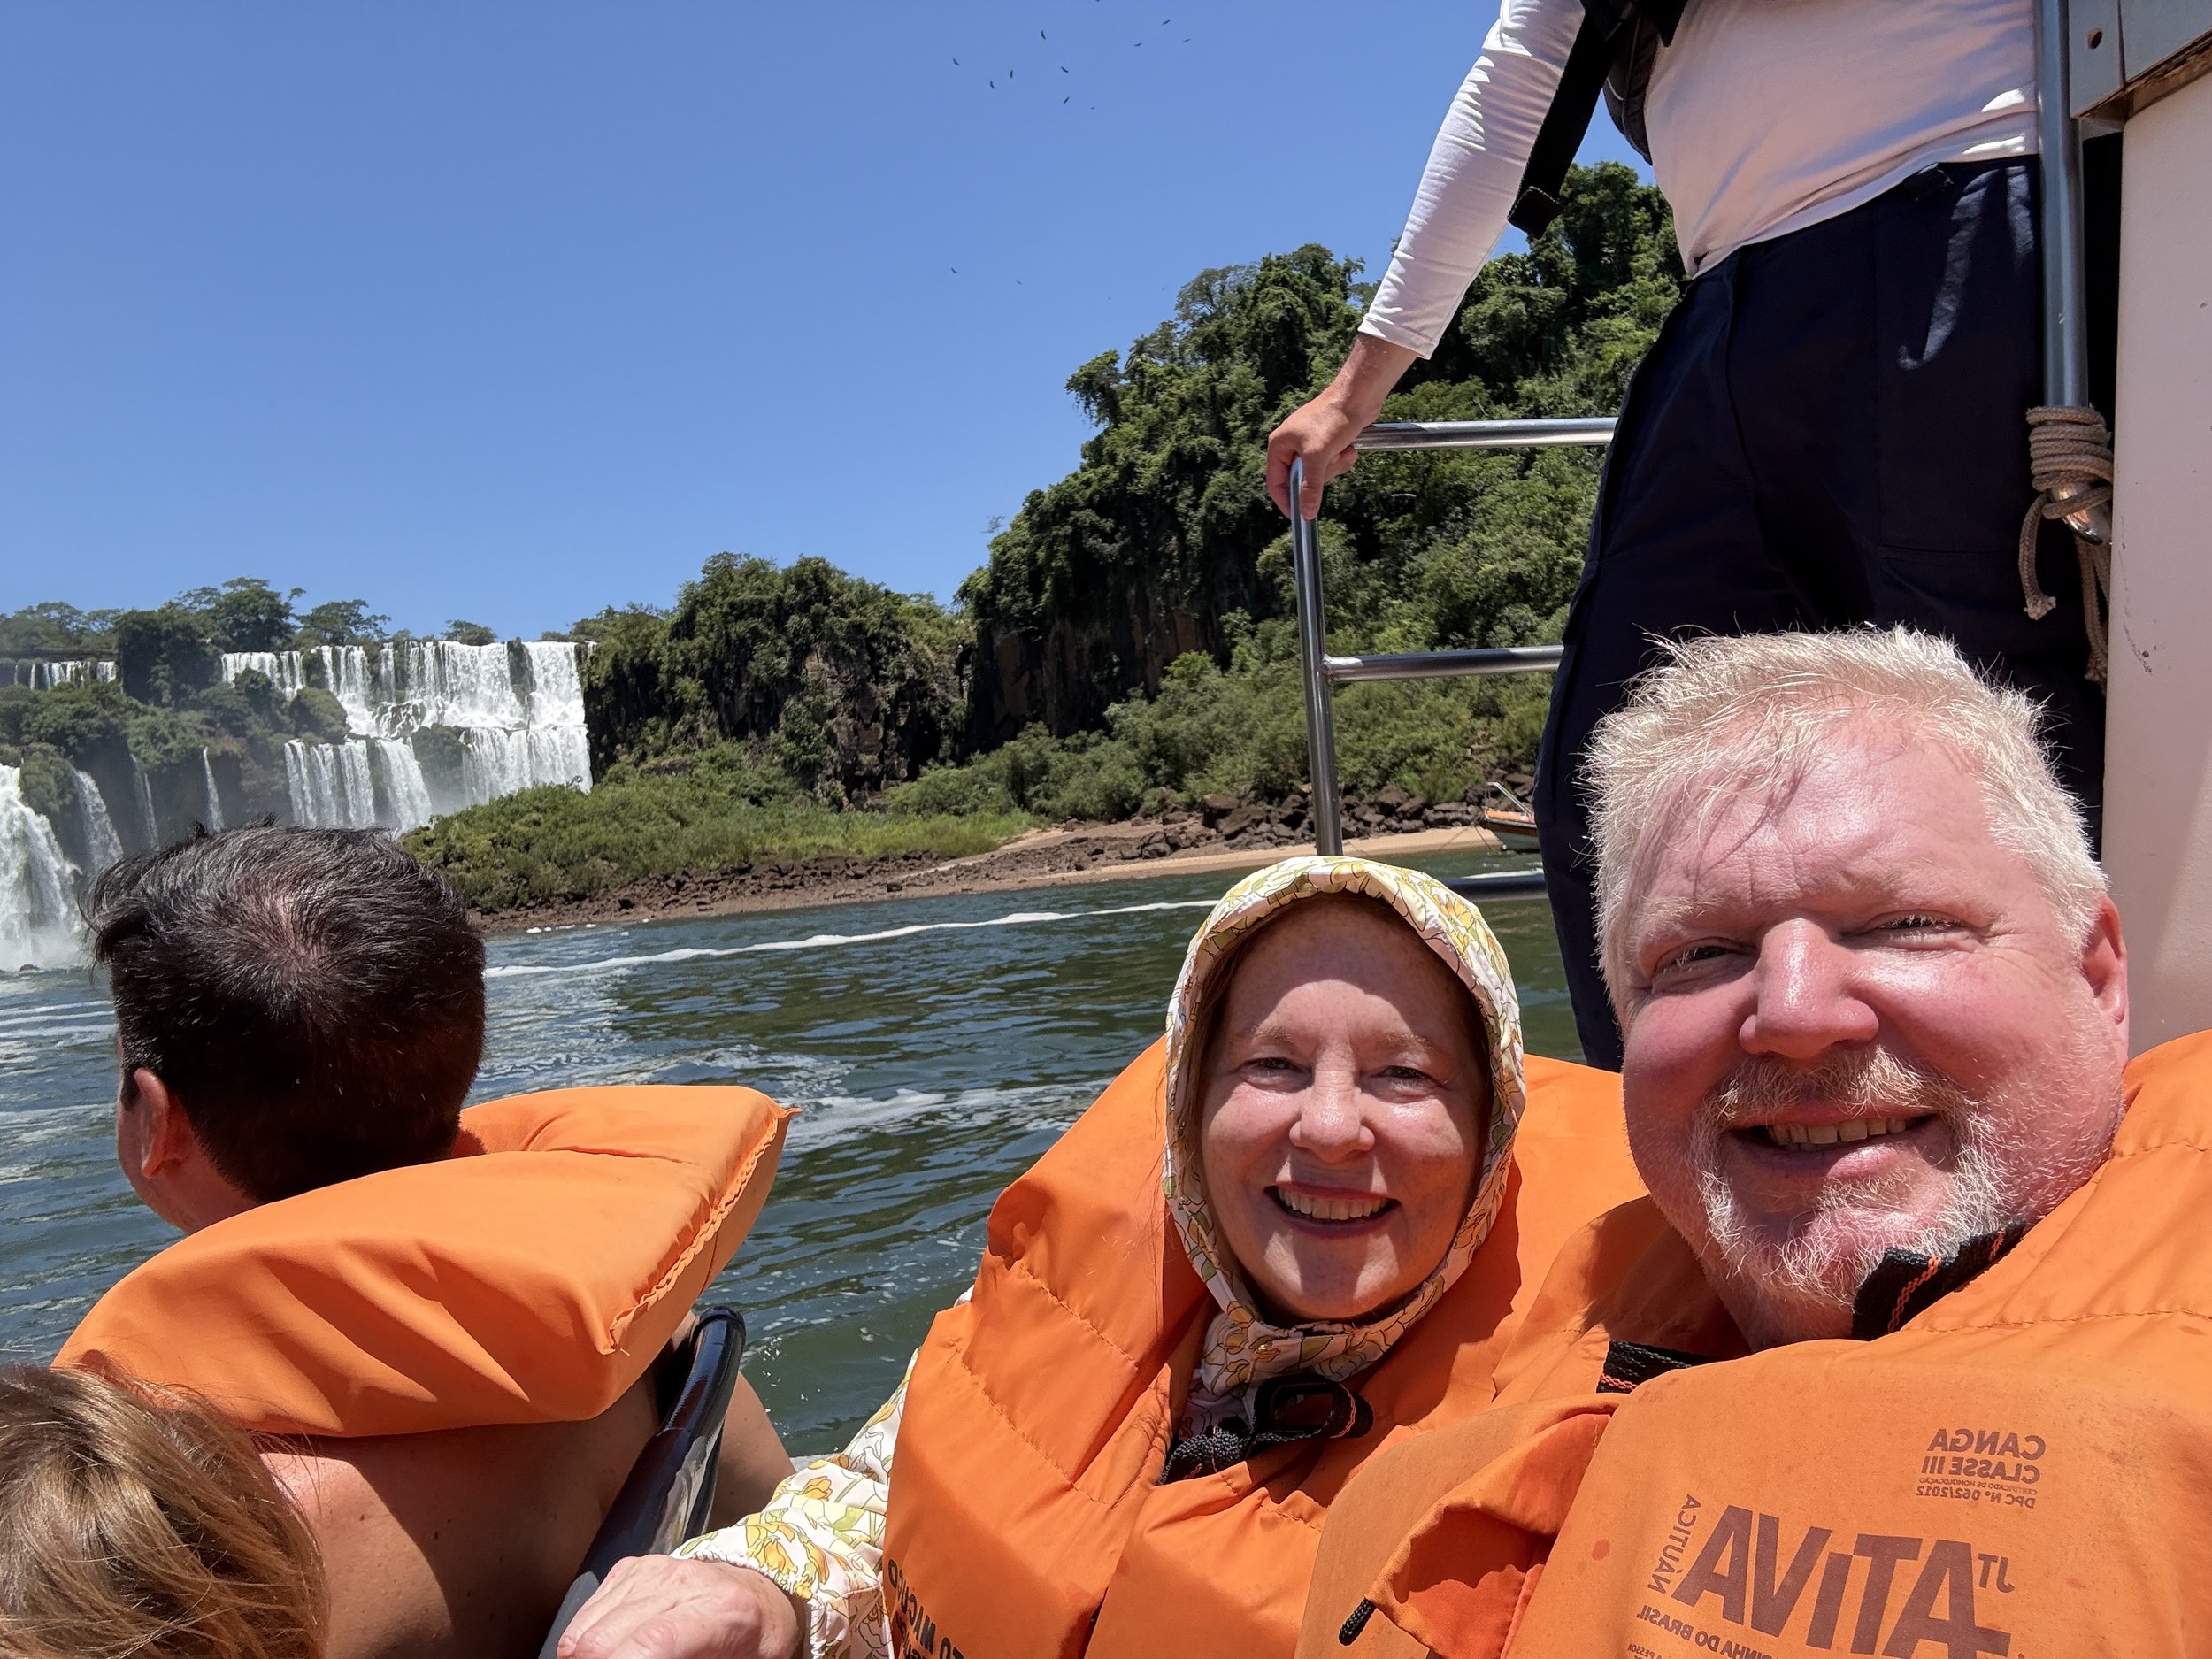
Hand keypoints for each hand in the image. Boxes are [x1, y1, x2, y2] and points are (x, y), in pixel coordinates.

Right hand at [556, 1555, 802, 1658]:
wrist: (758, 1591)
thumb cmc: (753, 1639)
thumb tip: (649, 1657)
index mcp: (719, 1610)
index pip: (651, 1643)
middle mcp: (681, 1582)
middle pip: (605, 1640)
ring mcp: (651, 1570)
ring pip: (585, 1630)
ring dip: (587, 1657)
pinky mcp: (630, 1568)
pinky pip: (585, 1613)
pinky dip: (586, 1639)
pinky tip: (613, 1648)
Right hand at [1265, 334, 1416, 519]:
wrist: (1358, 395)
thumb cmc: (1333, 418)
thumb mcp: (1318, 456)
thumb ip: (1310, 487)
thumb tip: (1305, 513)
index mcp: (1280, 445)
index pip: (1276, 483)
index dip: (1286, 501)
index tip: (1299, 517)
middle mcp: (1291, 445)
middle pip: (1301, 481)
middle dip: (1321, 476)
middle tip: (1330, 464)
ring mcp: (1309, 444)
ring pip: (1319, 474)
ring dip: (1335, 466)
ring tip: (1342, 450)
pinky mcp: (1327, 442)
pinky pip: (1331, 463)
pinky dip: (1342, 459)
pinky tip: (1349, 447)